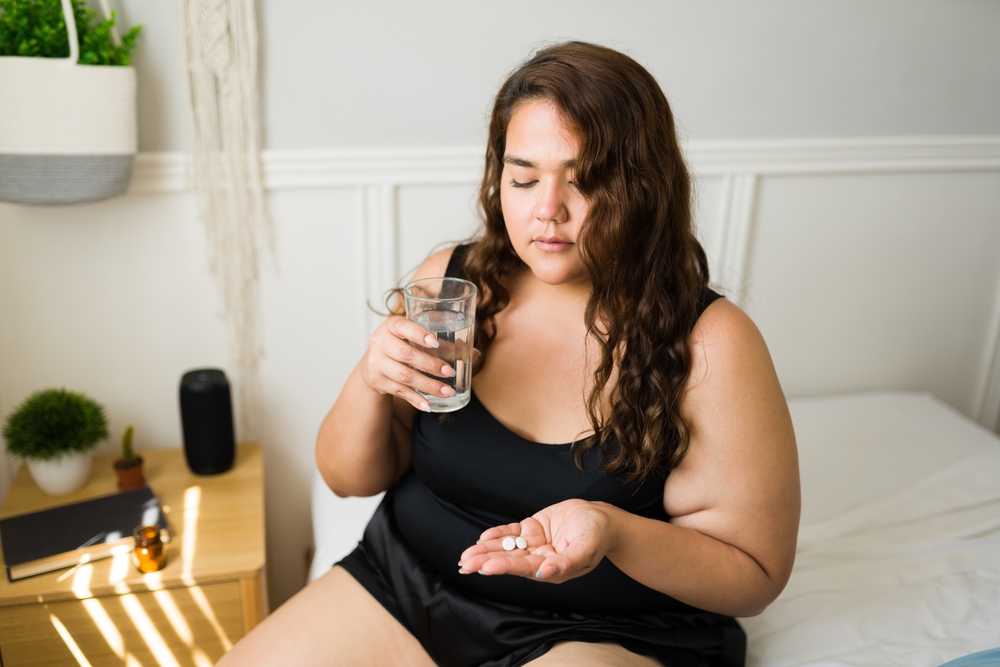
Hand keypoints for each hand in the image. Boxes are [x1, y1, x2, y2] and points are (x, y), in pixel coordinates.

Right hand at [360, 315, 454, 411]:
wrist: (373, 362)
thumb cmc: (401, 344)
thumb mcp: (413, 337)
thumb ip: (441, 343)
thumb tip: (474, 353)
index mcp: (391, 326)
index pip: (402, 326)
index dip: (419, 334)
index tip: (436, 343)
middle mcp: (380, 342)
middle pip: (406, 354)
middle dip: (430, 364)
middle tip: (450, 372)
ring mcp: (377, 363)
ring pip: (404, 376)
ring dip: (428, 385)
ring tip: (447, 391)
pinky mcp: (377, 381)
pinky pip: (399, 391)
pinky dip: (415, 399)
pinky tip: (428, 405)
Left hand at [458, 499, 618, 582]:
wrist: (602, 519)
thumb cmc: (597, 535)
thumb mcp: (585, 549)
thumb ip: (566, 563)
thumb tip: (545, 574)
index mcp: (552, 569)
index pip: (523, 568)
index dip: (504, 566)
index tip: (485, 568)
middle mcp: (540, 559)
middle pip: (509, 560)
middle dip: (486, 561)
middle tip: (465, 564)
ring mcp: (535, 544)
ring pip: (506, 548)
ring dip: (486, 550)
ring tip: (466, 555)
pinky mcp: (533, 529)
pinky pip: (512, 533)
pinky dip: (498, 535)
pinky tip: (483, 538)